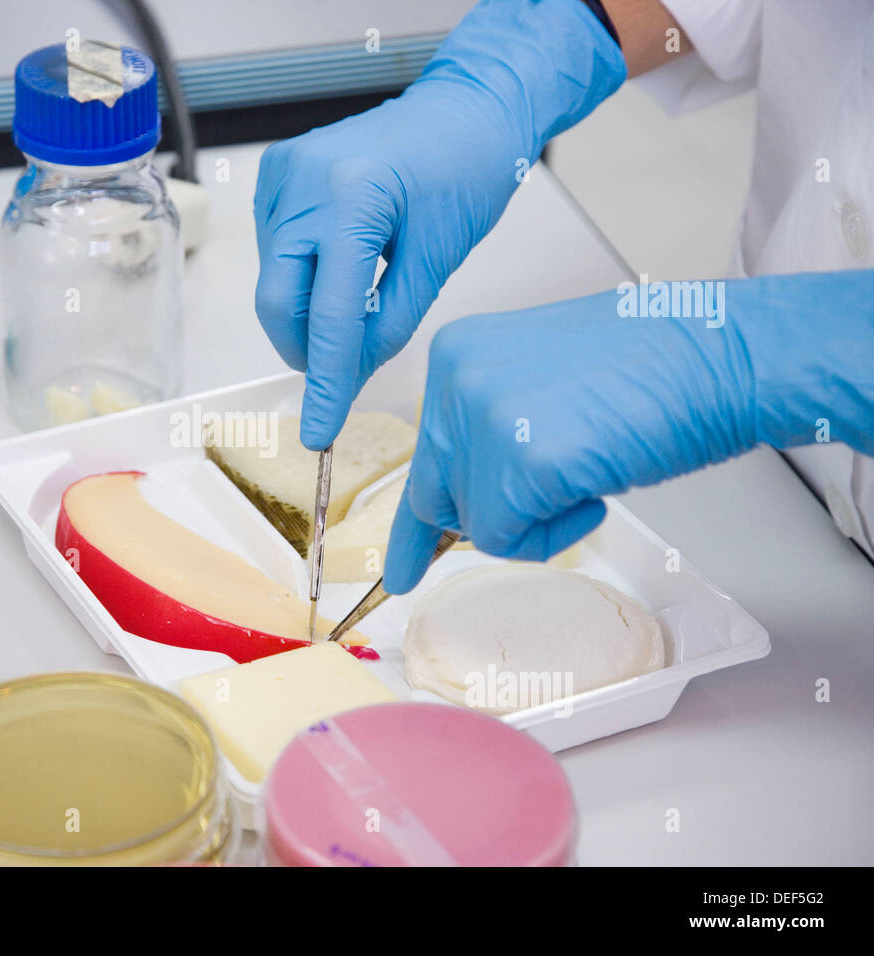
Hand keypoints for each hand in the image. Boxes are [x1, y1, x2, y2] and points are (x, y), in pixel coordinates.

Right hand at [252, 0, 625, 449]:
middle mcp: (303, 182)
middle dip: (307, 346)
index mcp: (351, 198)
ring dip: (307, 311)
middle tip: (342, 368)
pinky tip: (341, 264)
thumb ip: (387, 325)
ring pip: (274, 281)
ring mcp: (282, 175)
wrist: (463, 108)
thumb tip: (346, 376)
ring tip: (360, 296)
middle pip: (279, 301)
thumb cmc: (466, 170)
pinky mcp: (275, 175)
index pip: (328, 315)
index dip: (325, 381)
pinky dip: (302, 278)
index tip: (319, 431)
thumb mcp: (437, 259)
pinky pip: (275, 251)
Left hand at [383, 270, 873, 592]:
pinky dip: (556, 535)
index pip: (425, 451)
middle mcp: (455, 380)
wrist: (718, 356)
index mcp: (458, 354)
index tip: (398, 563)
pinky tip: (595, 489)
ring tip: (587, 478)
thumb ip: (493, 426)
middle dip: (463, 528)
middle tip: (413, 574)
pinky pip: (510, 540)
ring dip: (533, 526)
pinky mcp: (518, 464)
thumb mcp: (539, 383)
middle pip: (437, 494)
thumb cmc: (654, 368)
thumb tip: (470, 490)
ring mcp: (483, 419)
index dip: (414, 518)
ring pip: (475, 526)